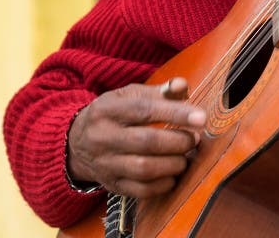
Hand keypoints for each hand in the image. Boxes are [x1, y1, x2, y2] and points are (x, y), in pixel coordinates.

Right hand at [67, 77, 205, 198]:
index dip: (175, 113)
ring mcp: (105, 164)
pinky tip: (173, 174)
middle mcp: (102, 137)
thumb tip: (182, 86)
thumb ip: (159, 91)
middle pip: (146, 142)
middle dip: (178, 141)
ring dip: (173, 164)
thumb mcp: (129, 96)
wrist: (77, 142)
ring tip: (185, 156)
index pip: (144, 110)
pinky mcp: (111, 185)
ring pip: (144, 169)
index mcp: (107, 109)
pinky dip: (163, 184)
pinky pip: (141, 191)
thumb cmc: (113, 114)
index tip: (201, 118)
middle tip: (194, 139)